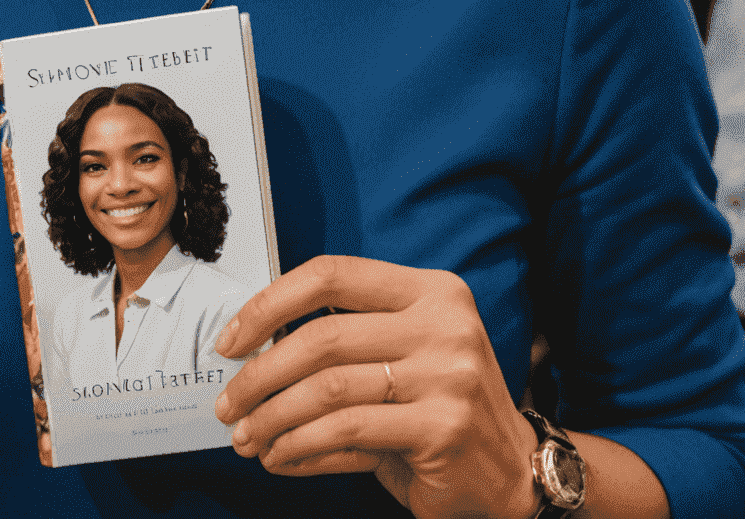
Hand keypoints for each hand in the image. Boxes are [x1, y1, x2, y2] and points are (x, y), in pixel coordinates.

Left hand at [213, 256, 538, 518]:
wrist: (517, 470)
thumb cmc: (442, 405)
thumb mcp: (404, 351)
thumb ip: (344, 340)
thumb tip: (251, 351)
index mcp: (430, 289)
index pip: (331, 273)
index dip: (271, 303)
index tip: (232, 338)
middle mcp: (443, 323)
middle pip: (323, 337)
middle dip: (261, 373)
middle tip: (227, 401)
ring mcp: (447, 375)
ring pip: (329, 389)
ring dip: (273, 417)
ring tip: (246, 436)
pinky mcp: (442, 428)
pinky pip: (348, 434)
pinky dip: (301, 447)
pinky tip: (280, 456)